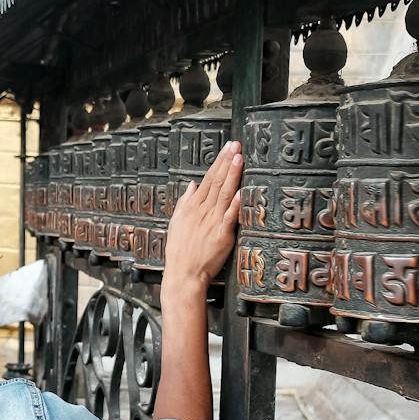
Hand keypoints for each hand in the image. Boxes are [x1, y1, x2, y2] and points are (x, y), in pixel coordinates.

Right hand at [163, 140, 243, 294]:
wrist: (183, 274)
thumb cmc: (179, 252)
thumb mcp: (176, 223)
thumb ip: (184, 203)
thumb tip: (191, 185)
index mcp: (192, 207)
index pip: (208, 179)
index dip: (219, 163)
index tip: (228, 148)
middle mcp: (202, 212)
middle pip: (217, 182)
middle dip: (227, 162)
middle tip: (236, 145)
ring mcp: (212, 223)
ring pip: (224, 194)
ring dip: (232, 175)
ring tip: (239, 159)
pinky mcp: (222, 236)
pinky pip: (230, 218)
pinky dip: (235, 205)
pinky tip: (242, 192)